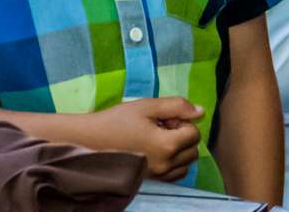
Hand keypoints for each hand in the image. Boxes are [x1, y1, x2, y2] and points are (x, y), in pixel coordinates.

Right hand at [80, 97, 203, 180]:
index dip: (182, 122)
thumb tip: (200, 112)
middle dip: (182, 136)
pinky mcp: (149, 182)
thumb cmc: (116, 121)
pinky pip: (173, 175)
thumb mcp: (147, 107)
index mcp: (166, 145)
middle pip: (192, 150)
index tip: (164, 120)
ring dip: (178, 150)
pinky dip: (171, 163)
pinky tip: (154, 152)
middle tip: (160, 128)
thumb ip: (177, 106)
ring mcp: (156, 177)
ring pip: (185, 164)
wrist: (88, 142)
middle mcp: (164, 165)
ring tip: (156, 140)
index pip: (194, 134)